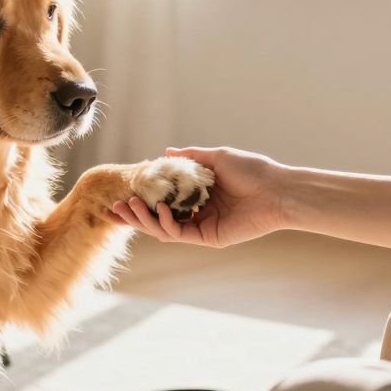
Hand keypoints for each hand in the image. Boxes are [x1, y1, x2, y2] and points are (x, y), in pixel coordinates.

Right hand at [110, 146, 286, 247]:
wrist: (276, 190)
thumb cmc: (252, 170)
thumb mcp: (216, 158)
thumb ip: (191, 158)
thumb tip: (166, 153)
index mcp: (198, 195)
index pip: (163, 199)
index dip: (141, 199)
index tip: (119, 195)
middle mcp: (197, 213)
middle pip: (158, 218)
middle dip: (134, 215)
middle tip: (114, 207)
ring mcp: (202, 227)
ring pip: (164, 229)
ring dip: (143, 220)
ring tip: (128, 207)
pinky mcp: (208, 238)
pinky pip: (179, 233)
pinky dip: (164, 223)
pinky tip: (157, 209)